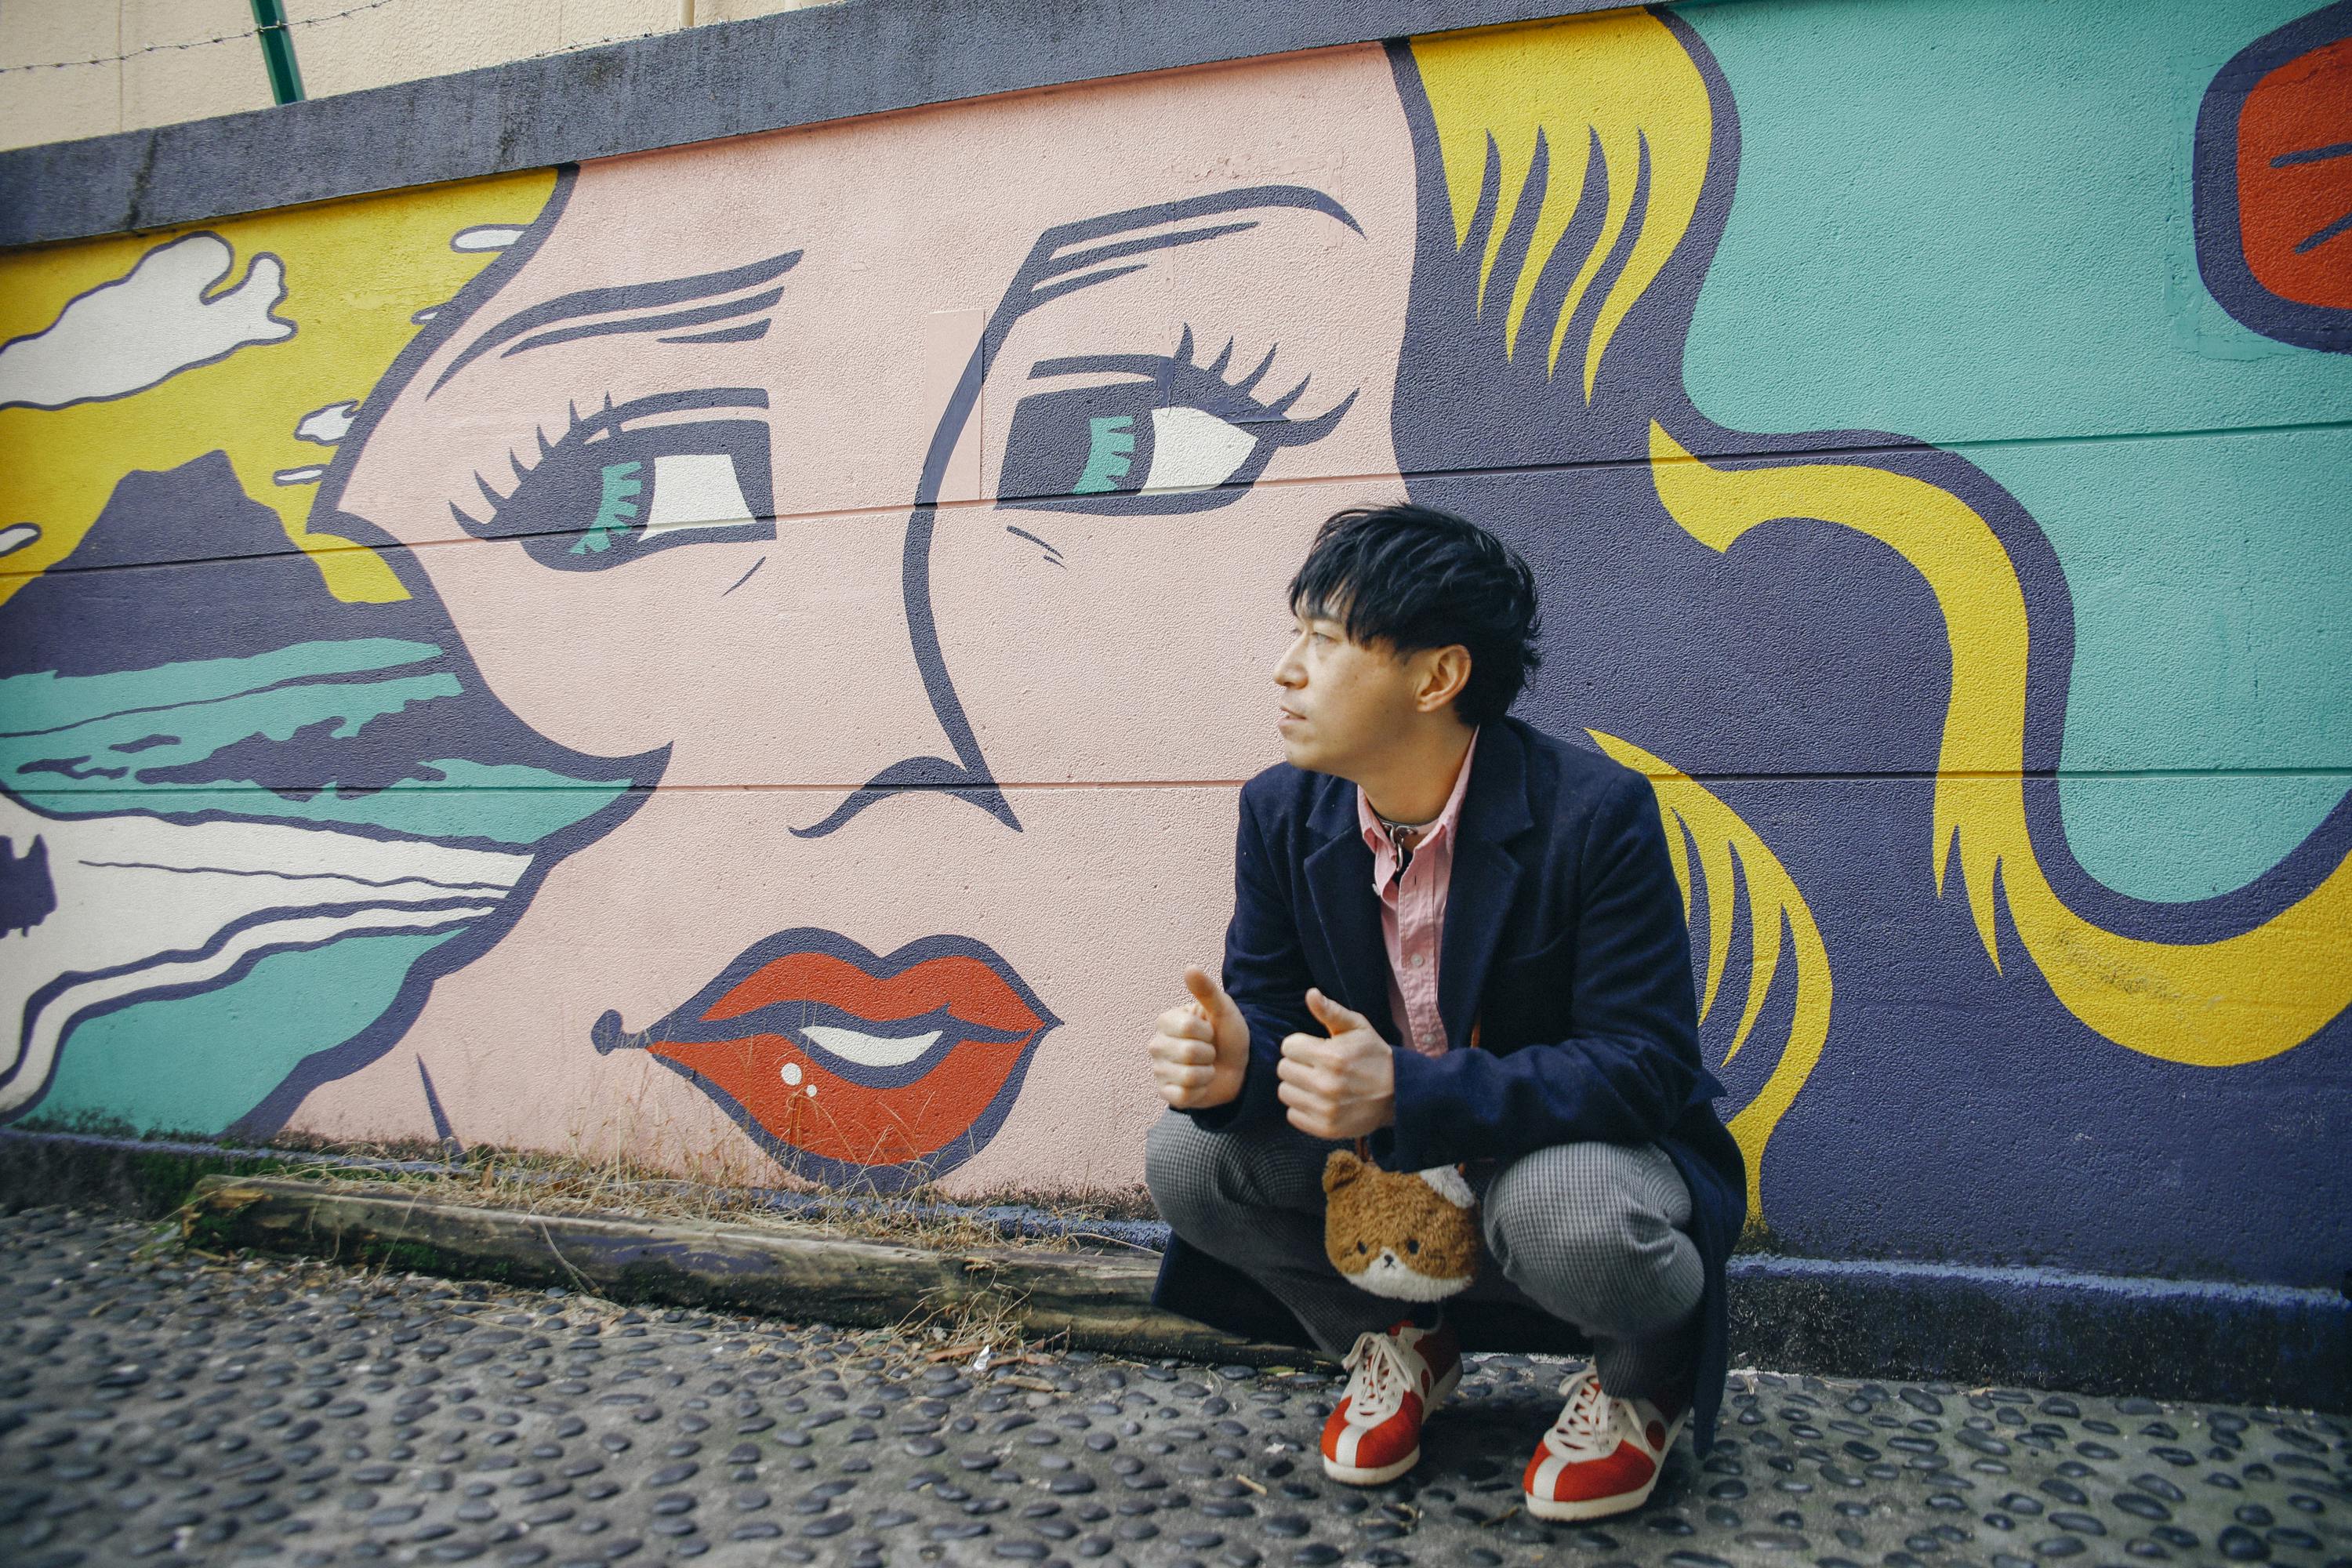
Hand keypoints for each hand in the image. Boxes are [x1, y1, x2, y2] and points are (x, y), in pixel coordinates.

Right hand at [1148, 966, 1248, 1110]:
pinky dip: (1199, 1091)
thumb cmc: (1227, 1036)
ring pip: (1188, 1076)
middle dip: (1209, 1053)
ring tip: (1206, 1067)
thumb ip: (1206, 990)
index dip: (1207, 1031)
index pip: (1187, 1027)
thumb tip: (1190, 967)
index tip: (1210, 1032)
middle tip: (1210, 1052)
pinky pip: (1183, 1096)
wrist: (1239, 1067)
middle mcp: (1156, 1045)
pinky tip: (1200, 1084)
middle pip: (1188, 1053)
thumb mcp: (1223, 1010)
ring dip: (1207, 1073)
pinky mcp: (1165, 1094)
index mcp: (1165, 1021)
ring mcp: (1159, 1071)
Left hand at [1275, 987, 1395, 1139]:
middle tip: (1315, 1066)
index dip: (1300, 1045)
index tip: (1314, 1049)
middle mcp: (1326, 1084)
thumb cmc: (1374, 1056)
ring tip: (1315, 1083)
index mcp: (1332, 1056)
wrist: (1398, 1094)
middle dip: (1297, 1064)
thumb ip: (1331, 1012)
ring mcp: (1325, 1109)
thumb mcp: (1357, 1028)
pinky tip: (1318, 1101)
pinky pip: (1292, 1115)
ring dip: (1296, 1086)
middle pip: (1283, 1069)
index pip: (1288, 1046)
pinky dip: (1301, 1108)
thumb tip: (1311, 994)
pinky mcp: (1326, 1129)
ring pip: (1284, 1092)